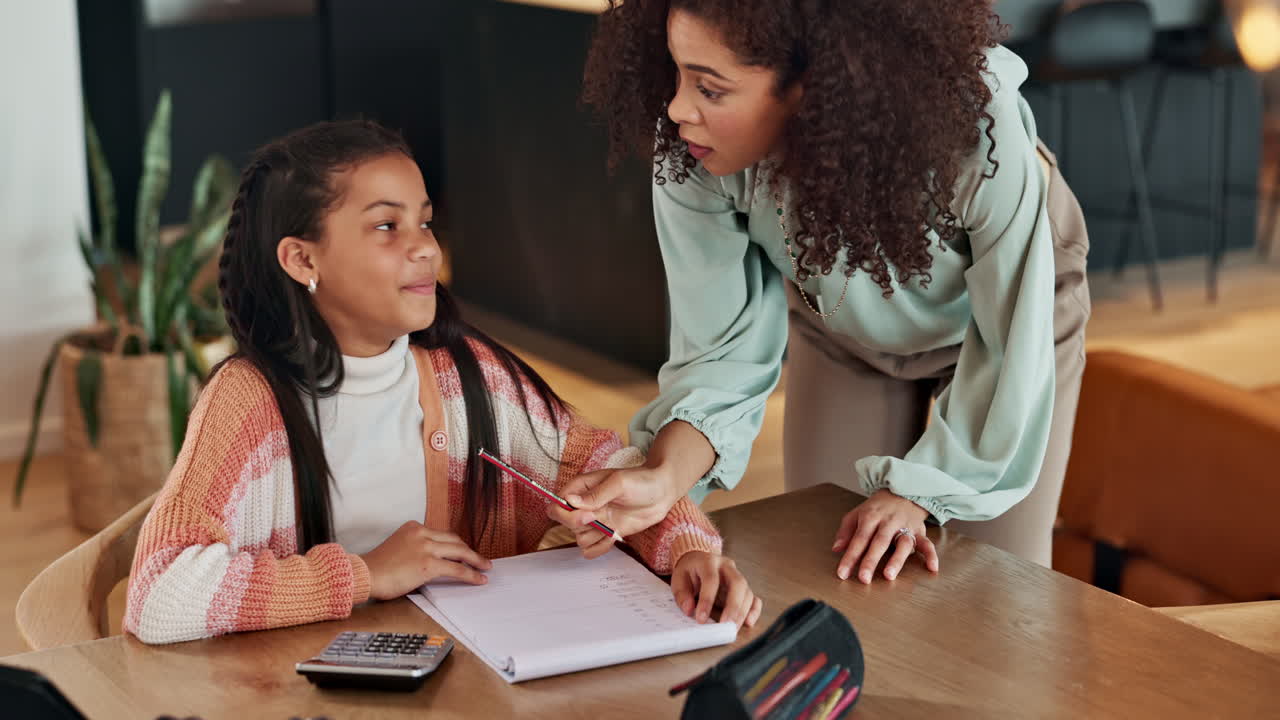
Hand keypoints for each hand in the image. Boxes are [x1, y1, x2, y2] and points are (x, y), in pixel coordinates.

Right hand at [359, 521, 492, 600]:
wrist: (364, 574)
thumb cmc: (376, 568)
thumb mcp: (397, 548)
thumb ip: (415, 549)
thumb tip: (431, 563)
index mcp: (413, 528)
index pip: (441, 535)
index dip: (455, 545)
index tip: (463, 551)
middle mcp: (422, 534)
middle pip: (454, 540)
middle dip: (469, 551)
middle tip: (480, 559)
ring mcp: (426, 548)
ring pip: (460, 552)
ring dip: (475, 561)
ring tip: (485, 567)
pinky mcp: (429, 564)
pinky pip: (457, 569)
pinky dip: (470, 574)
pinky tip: (479, 579)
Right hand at [550, 465, 679, 549]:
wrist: (663, 493)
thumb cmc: (641, 481)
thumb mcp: (619, 483)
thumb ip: (595, 494)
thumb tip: (570, 501)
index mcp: (582, 487)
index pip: (557, 503)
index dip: (565, 512)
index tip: (585, 512)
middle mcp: (585, 505)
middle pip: (565, 523)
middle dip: (580, 524)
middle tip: (599, 518)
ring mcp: (595, 520)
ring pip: (578, 538)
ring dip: (594, 536)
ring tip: (612, 526)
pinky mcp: (606, 533)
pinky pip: (590, 549)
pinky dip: (600, 548)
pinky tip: (614, 537)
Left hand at [671, 551, 763, 627]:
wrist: (697, 560)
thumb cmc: (689, 571)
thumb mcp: (678, 579)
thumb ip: (682, 594)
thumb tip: (689, 610)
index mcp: (708, 561)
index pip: (711, 579)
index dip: (707, 600)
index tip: (701, 619)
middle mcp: (727, 567)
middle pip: (737, 583)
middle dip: (733, 606)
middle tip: (725, 624)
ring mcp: (737, 576)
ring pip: (747, 592)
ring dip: (742, 612)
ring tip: (732, 628)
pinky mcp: (743, 587)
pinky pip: (753, 597)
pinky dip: (753, 610)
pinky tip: (748, 622)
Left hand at [832, 490, 939, 583]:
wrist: (902, 491)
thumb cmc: (877, 507)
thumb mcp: (857, 513)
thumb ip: (846, 531)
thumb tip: (836, 549)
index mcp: (870, 517)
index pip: (859, 539)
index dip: (850, 557)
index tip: (842, 573)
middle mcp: (888, 522)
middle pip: (879, 543)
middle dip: (870, 561)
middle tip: (863, 579)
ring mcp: (905, 527)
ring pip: (902, 544)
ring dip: (896, 560)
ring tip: (889, 575)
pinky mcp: (919, 531)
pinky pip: (927, 543)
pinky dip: (931, 555)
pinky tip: (932, 568)